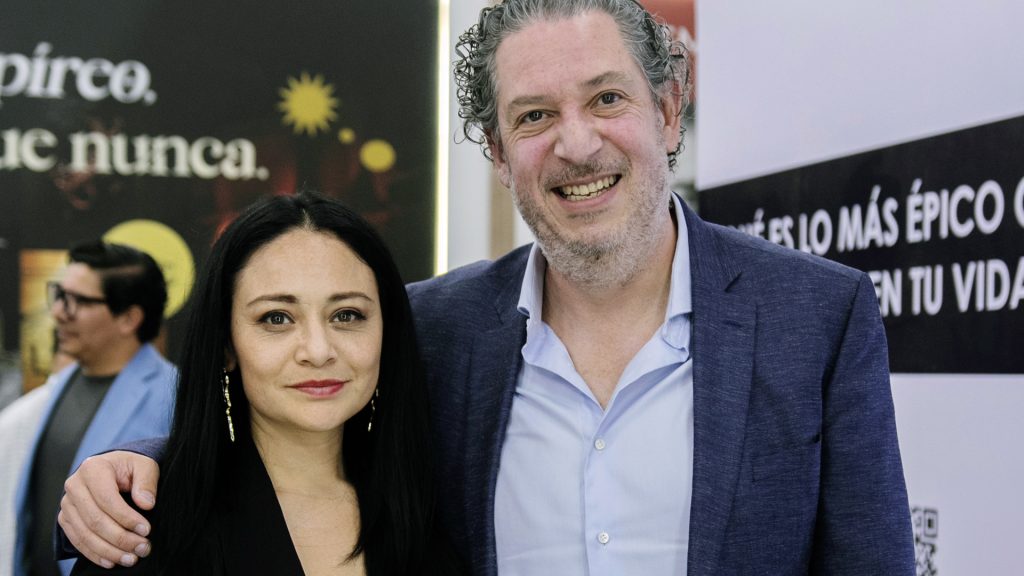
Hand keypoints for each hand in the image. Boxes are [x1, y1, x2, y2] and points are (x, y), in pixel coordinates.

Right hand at [58, 451, 160, 567]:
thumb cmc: (130, 467)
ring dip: (109, 551)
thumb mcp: (144, 466)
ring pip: (85, 534)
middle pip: (95, 520)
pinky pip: (78, 540)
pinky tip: (111, 561)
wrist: (112, 468)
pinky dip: (95, 554)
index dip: (126, 518)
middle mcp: (74, 486)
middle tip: (143, 548)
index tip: (146, 530)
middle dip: (121, 538)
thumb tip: (146, 504)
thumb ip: (146, 482)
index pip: (107, 499)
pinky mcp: (65, 518)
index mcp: (93, 468)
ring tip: (131, 558)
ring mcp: (67, 504)